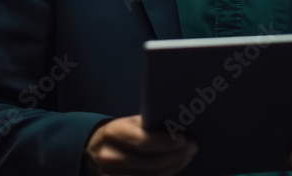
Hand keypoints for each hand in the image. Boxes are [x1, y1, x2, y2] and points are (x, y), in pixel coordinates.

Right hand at [82, 115, 197, 175]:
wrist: (99, 148)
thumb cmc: (125, 131)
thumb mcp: (133, 122)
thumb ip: (151, 125)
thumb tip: (181, 126)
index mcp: (113, 133)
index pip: (143, 141)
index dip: (166, 142)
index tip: (184, 139)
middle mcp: (108, 156)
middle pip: (150, 163)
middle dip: (175, 156)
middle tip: (192, 148)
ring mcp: (111, 175)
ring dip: (174, 167)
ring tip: (187, 157)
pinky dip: (165, 175)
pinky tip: (175, 167)